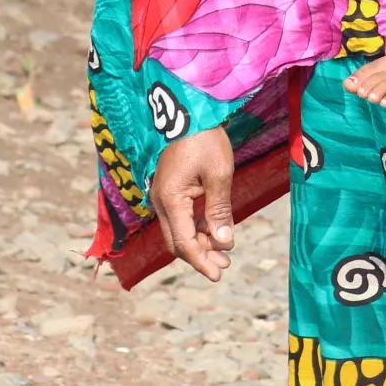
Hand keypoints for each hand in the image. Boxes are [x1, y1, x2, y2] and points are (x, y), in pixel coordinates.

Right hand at [149, 127, 234, 279]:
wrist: (189, 110)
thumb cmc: (205, 140)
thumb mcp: (218, 175)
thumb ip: (219, 211)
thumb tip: (224, 243)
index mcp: (170, 200)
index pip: (184, 243)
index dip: (201, 261)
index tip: (218, 274)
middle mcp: (160, 201)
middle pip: (177, 242)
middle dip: (200, 256)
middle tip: (224, 265)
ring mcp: (162, 195)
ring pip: (178, 230)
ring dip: (199, 242)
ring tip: (224, 251)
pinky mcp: (168, 189)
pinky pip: (179, 217)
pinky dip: (195, 227)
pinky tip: (213, 230)